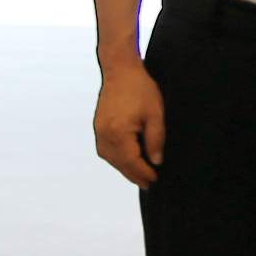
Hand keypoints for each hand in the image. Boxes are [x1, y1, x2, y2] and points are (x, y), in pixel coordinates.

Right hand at [92, 58, 163, 188]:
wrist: (120, 70)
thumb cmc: (140, 88)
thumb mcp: (155, 114)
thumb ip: (156, 140)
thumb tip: (156, 161)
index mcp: (118, 133)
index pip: (131, 161)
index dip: (143, 173)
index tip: (154, 181)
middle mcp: (104, 135)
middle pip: (119, 163)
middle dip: (134, 175)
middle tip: (148, 184)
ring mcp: (98, 131)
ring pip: (110, 158)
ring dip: (124, 168)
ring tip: (139, 175)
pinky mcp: (98, 126)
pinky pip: (105, 149)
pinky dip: (116, 158)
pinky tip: (127, 160)